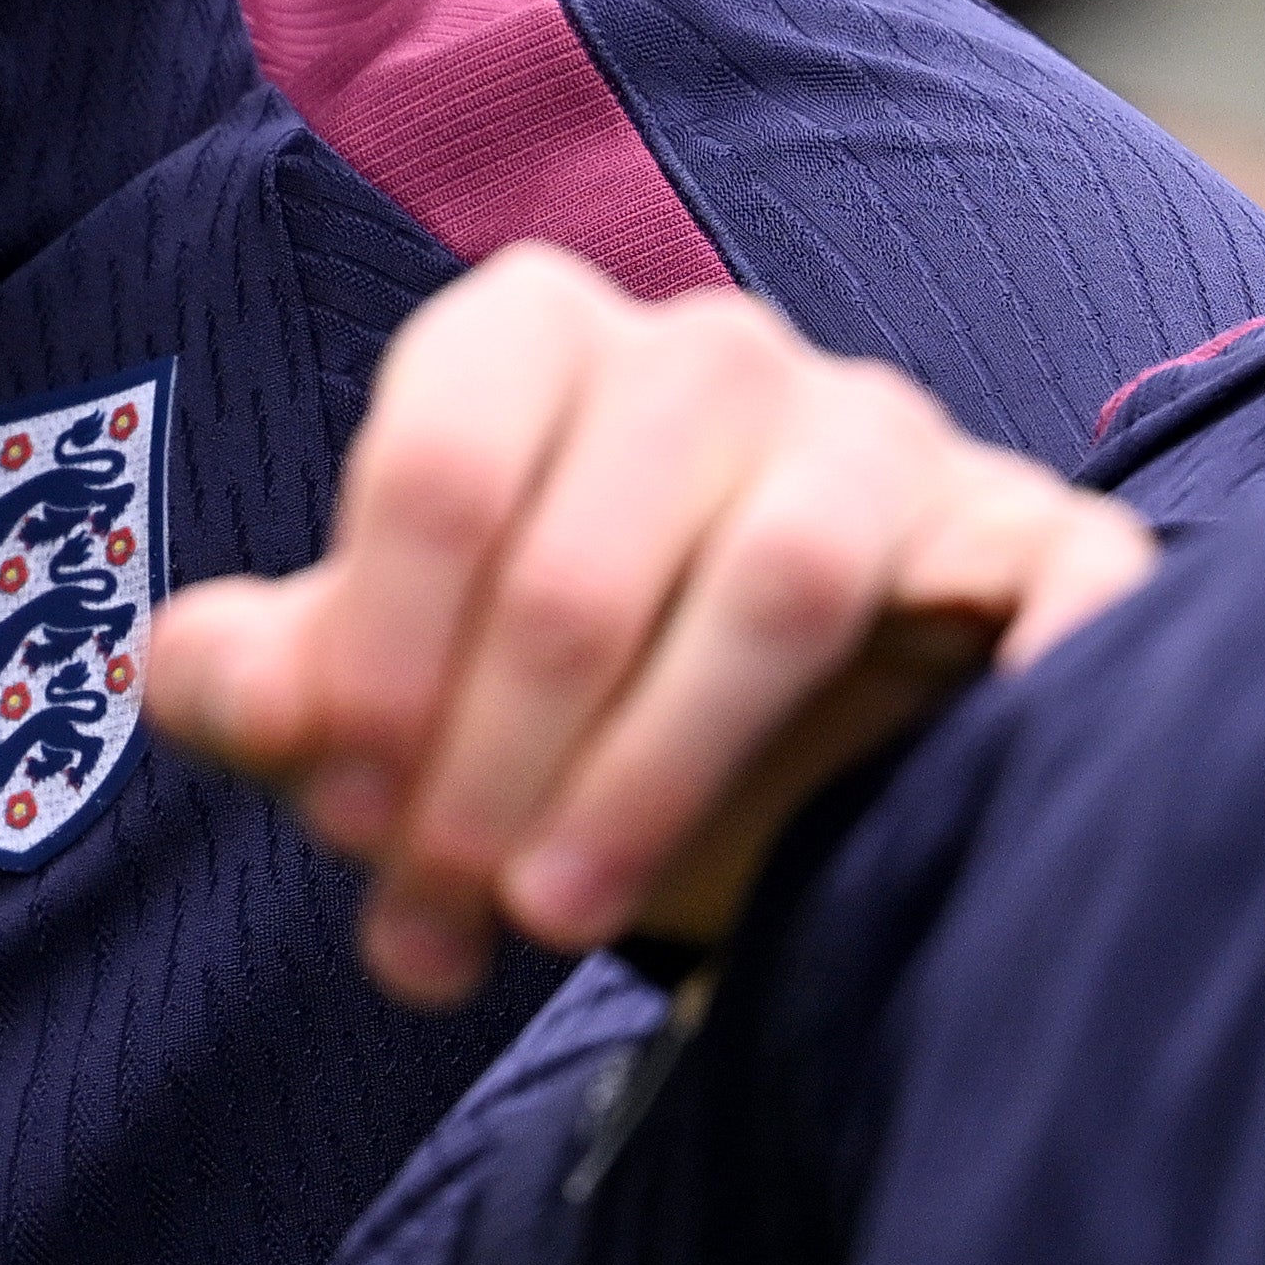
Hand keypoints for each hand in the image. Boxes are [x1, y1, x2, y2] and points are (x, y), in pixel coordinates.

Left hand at [150, 244, 1158, 1002]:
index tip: (339, 806)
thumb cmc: (541, 700)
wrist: (772, 743)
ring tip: (565, 922)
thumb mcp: (388, 696)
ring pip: (782, 578)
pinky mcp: (1028, 537)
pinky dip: (1037, 655)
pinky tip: (984, 764)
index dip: (375, 653)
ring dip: (654, 771)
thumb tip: (211, 680)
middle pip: (585, 553)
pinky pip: (1054, 576)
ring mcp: (886, 439)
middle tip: (436, 925)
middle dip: (487, 765)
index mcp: (538, 340)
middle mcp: (718, 358)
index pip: (440, 462)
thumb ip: (276, 681)